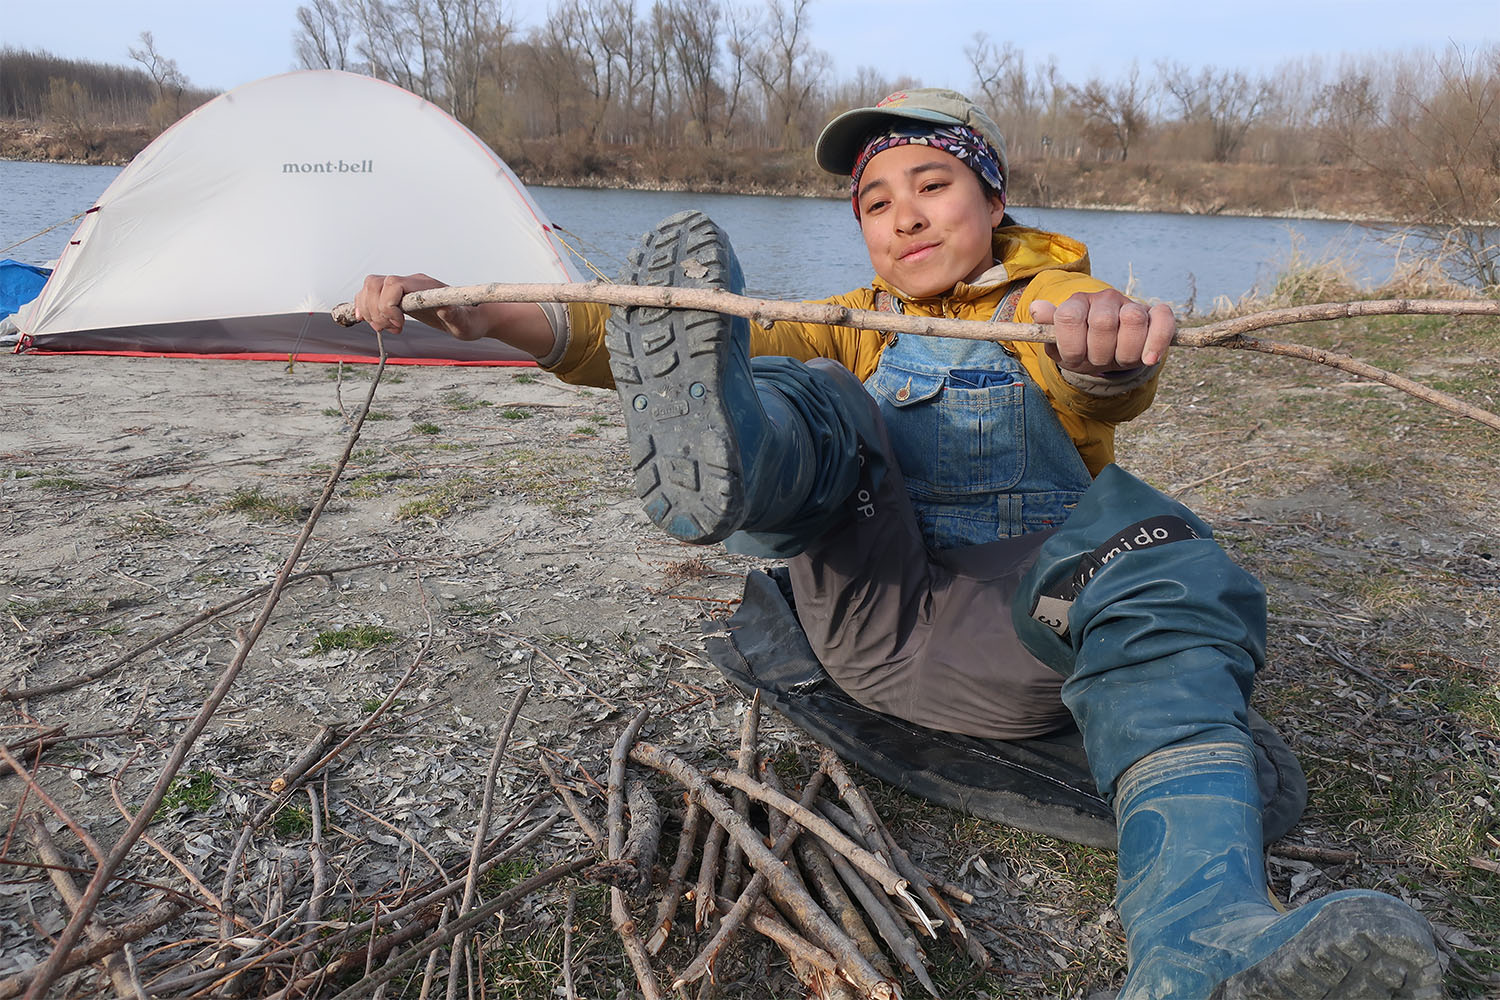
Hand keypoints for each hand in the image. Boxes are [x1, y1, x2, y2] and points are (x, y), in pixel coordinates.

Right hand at [354, 273, 488, 340]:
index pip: (392, 283)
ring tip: (385, 328)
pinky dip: (365, 307)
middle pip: (375, 283)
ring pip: (370, 288)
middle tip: (393, 330)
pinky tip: (370, 321)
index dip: (387, 304)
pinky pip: (371, 294)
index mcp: (424, 286)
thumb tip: (446, 307)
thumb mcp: (465, 323)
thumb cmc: (468, 321)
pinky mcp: (397, 297)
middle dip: (376, 310)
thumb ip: (455, 315)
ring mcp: (402, 288)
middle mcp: (411, 283)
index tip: (399, 326)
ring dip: (369, 310)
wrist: (469, 318)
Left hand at [1030, 290, 1174, 375]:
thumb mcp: (1060, 343)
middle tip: (1098, 360)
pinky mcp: (1156, 315)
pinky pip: (1163, 319)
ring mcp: (1131, 305)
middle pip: (1103, 322)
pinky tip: (1148, 359)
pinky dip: (1157, 341)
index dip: (1072, 345)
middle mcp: (1104, 299)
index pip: (1069, 317)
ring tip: (1119, 358)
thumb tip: (1036, 309)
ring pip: (1132, 320)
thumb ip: (1048, 328)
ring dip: (1125, 353)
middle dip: (1099, 353)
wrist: (1108, 352)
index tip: (1075, 358)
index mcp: (1077, 303)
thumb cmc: (1081, 348)